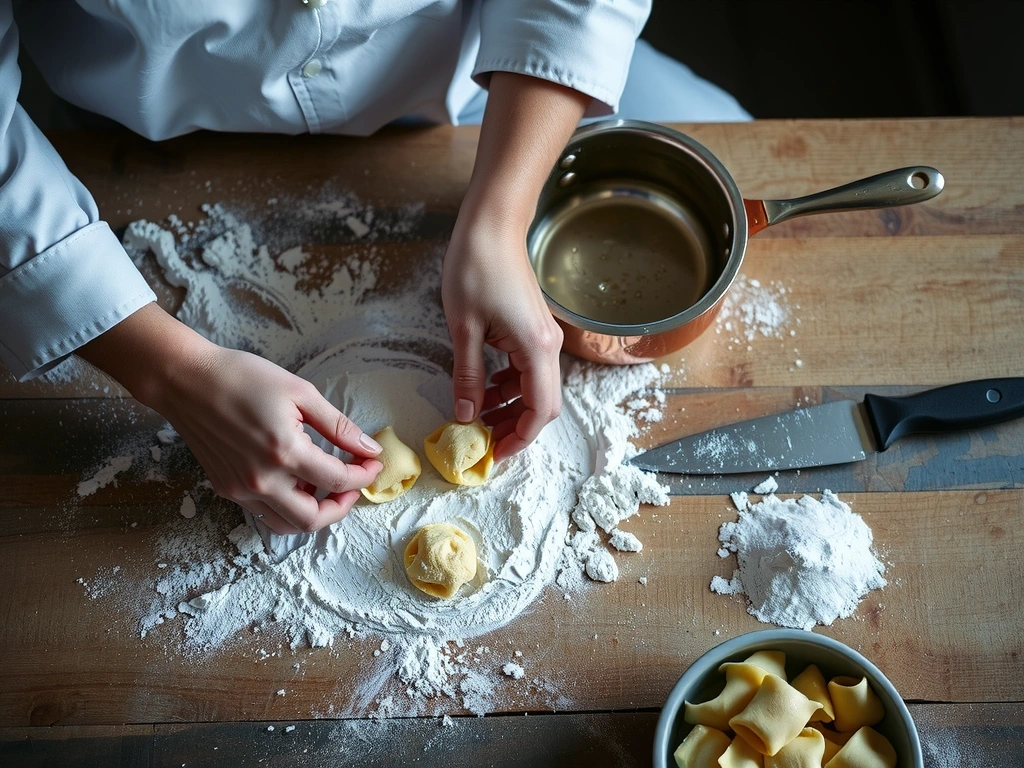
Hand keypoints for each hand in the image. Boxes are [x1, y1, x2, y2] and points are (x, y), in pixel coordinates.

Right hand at [80, 304, 381, 532]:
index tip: (372, 463)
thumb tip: (369, 448)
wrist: (186, 381)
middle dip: (341, 506)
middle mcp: (261, 480)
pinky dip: (287, 506)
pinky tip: (296, 481)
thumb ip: (338, 426)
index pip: (336, 481)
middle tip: (352, 484)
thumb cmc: (242, 377)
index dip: (362, 475)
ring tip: (324, 485)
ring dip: (313, 512)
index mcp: (284, 452)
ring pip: (287, 524)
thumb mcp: (300, 393)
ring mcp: (240, 490)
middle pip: (313, 519)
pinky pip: (264, 512)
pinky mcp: (226, 489)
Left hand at [442, 72, 587, 459]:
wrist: (492, 224)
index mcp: (536, 350)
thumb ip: (468, 377)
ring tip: (475, 417)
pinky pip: (526, 369)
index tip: (494, 454)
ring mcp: (542, 337)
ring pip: (533, 387)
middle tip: (480, 441)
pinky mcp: (532, 328)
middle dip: (512, 426)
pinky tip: (482, 387)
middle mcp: (547, 347)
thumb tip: (466, 417)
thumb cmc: (476, 268)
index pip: (540, 411)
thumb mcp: (463, 329)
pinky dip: (507, 385)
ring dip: (508, 406)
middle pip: (540, 403)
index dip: (520, 439)